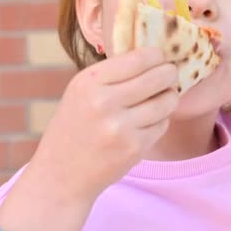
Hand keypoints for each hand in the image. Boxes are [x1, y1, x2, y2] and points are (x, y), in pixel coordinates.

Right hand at [0, 47, 177, 230]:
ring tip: (164, 98)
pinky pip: (163, 124)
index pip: (140, 57)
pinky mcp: (134, 148)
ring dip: (170, 98)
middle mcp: (104, 102)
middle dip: (170, 74)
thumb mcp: (81, 91)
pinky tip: (148, 122)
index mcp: (89, 81)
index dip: (158, 56)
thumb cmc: (74, 127)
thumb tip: (155, 56)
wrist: (60, 175)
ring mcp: (120, 127)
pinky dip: (160, 121)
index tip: (160, 59)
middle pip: (160, 77)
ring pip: (167, 102)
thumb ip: (113, 74)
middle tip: (170, 76)